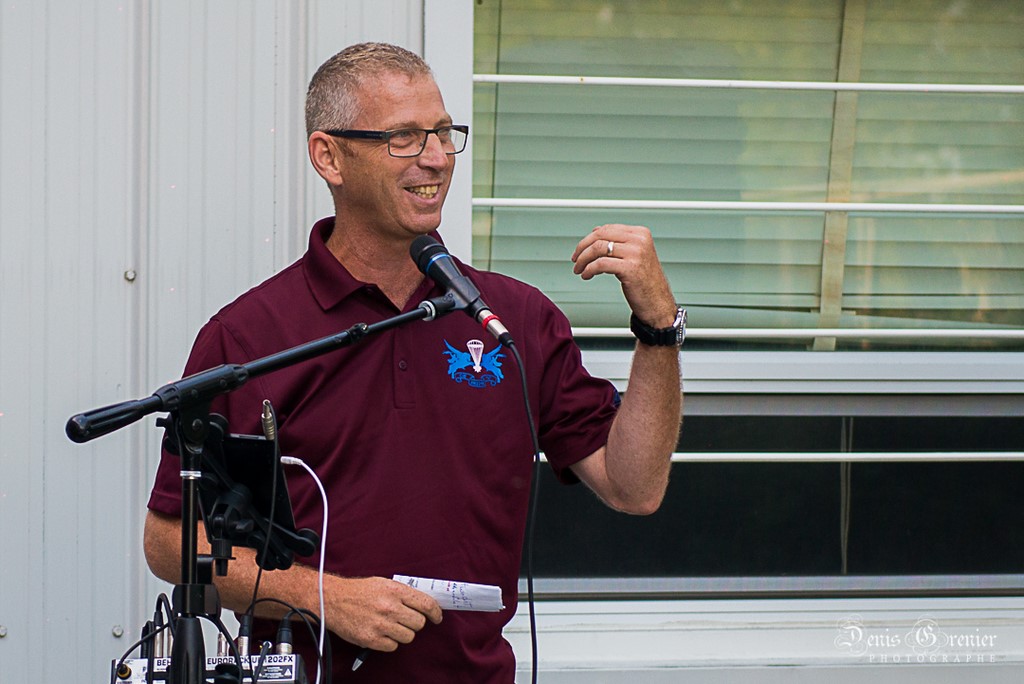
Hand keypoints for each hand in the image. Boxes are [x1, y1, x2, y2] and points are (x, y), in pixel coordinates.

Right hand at [324, 575, 442, 651]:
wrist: (332, 600)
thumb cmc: (359, 591)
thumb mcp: (383, 583)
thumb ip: (403, 593)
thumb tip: (423, 604)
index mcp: (395, 590)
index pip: (426, 604)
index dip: (435, 613)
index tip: (437, 617)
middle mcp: (390, 607)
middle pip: (419, 623)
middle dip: (414, 622)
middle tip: (405, 619)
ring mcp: (381, 624)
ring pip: (408, 637)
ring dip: (402, 633)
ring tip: (390, 625)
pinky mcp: (371, 639)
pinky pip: (393, 646)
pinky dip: (389, 642)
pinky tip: (381, 632)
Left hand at [571, 224, 675, 326]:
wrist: (657, 302)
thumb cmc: (645, 281)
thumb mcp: (634, 255)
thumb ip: (618, 242)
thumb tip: (595, 232)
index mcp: (640, 233)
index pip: (607, 228)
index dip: (589, 238)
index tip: (580, 250)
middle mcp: (639, 240)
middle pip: (601, 235)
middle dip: (582, 247)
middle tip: (575, 259)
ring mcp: (636, 253)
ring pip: (598, 248)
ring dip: (583, 260)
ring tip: (580, 269)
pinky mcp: (630, 268)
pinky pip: (600, 264)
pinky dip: (589, 270)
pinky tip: (587, 276)